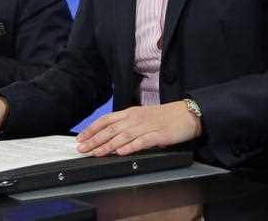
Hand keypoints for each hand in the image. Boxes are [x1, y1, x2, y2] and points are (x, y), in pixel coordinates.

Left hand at [76, 100, 201, 155]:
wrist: (187, 113)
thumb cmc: (164, 116)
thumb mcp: (141, 117)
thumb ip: (127, 125)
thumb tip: (110, 135)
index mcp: (130, 113)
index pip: (106, 120)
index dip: (92, 129)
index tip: (81, 138)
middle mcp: (135, 118)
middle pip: (111, 129)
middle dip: (94, 140)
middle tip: (82, 148)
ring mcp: (147, 126)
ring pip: (123, 136)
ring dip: (108, 145)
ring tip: (96, 153)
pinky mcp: (159, 135)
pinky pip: (142, 141)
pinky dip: (130, 147)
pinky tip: (121, 152)